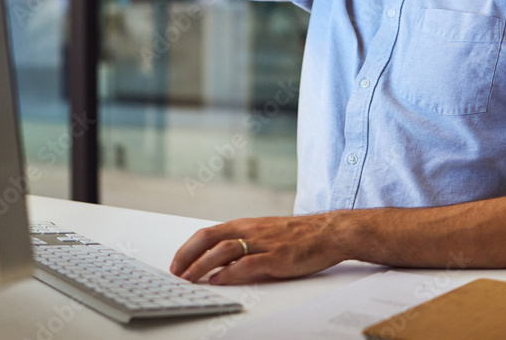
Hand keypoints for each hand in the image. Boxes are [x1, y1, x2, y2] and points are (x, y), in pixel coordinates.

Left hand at [170, 213, 346, 284]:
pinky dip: (230, 272)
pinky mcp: (277, 257)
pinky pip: (248, 263)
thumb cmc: (298, 235)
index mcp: (245, 225)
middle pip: (210, 238)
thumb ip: (243, 243)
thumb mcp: (264, 234)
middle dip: (188, 256)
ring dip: (203, 265)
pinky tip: (219, 279)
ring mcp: (263, 243)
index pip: (208, 233)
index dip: (188, 248)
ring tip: (190, 278)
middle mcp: (250, 231)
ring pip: (224, 250)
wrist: (329, 231)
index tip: (176, 262)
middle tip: (176, 273)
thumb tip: (219, 260)